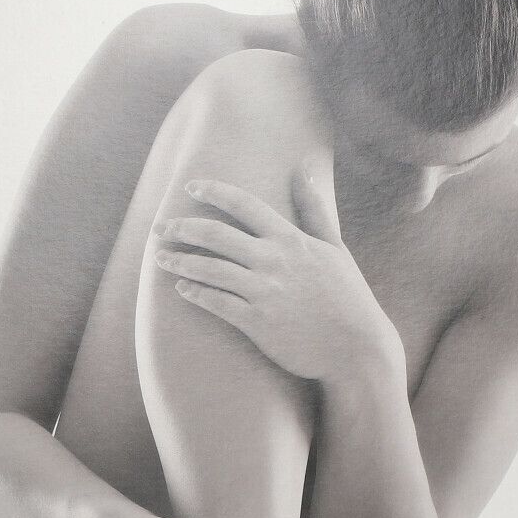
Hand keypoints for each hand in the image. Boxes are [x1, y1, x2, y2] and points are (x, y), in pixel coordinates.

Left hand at [153, 161, 403, 385]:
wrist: (357, 347)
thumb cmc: (347, 296)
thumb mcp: (334, 247)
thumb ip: (314, 209)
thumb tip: (304, 170)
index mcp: (292, 240)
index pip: (245, 205)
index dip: (214, 191)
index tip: (191, 186)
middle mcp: (274, 262)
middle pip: (216, 234)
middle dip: (182, 227)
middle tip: (161, 227)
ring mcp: (264, 293)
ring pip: (209, 269)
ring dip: (180, 261)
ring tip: (160, 257)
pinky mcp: (257, 323)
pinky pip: (217, 304)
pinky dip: (196, 294)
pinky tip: (181, 289)